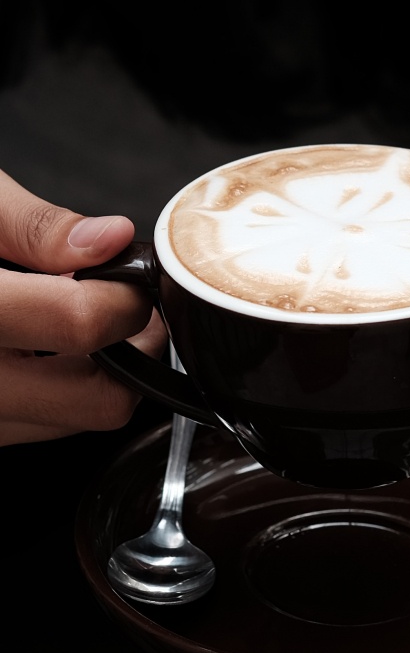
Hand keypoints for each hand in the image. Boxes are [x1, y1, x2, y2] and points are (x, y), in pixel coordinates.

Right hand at [0, 168, 166, 445]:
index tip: (127, 272)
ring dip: (96, 373)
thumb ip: (35, 226)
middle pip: (100, 400)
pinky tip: (42, 345)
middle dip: (130, 347)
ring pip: (74, 423)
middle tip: (123, 302)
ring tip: (76, 317)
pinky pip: (38, 426)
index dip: (124, 294)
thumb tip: (112, 239)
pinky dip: (58, 388)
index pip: (81, 325)